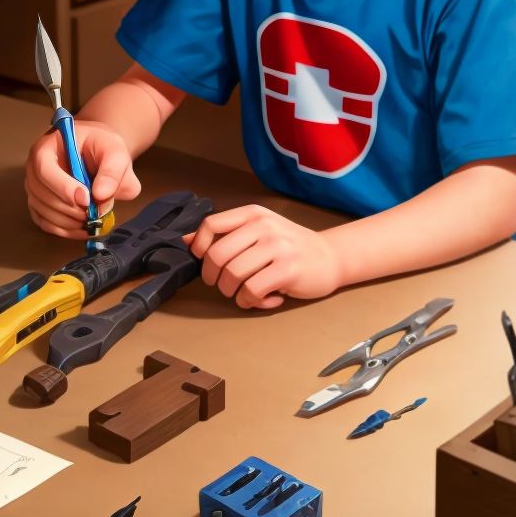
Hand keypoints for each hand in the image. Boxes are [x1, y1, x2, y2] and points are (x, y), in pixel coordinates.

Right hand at [24, 119, 141, 238]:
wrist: (97, 153)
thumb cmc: (102, 148)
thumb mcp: (114, 152)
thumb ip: (112, 171)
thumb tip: (100, 195)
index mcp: (47, 147)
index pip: (45, 169)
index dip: (63, 187)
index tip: (86, 199)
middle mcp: (34, 168)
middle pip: (42, 194)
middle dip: (69, 209)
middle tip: (93, 214)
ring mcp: (34, 188)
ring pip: (42, 211)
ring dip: (67, 222)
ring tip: (91, 221)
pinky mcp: (40, 204)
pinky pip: (44, 222)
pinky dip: (63, 230)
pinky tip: (82, 229)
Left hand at [183, 205, 342, 308]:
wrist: (330, 257)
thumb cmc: (289, 246)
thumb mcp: (257, 232)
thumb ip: (226, 234)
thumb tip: (186, 241)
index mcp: (252, 214)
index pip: (210, 225)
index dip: (199, 246)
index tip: (202, 261)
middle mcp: (263, 226)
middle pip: (217, 254)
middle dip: (213, 277)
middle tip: (223, 285)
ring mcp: (276, 247)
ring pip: (232, 275)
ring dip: (233, 292)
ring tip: (246, 293)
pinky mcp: (287, 269)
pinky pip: (252, 291)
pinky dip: (251, 302)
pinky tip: (263, 299)